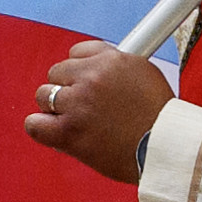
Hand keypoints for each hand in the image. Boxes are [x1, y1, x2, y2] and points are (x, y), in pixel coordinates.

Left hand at [27, 37, 167, 185]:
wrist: (166, 149)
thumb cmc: (161, 118)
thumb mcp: (145, 75)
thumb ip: (117, 68)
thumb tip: (99, 67)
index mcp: (111, 60)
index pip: (76, 52)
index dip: (79, 70)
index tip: (84, 82)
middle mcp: (91, 77)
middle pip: (57, 72)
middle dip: (66, 88)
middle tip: (81, 105)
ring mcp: (78, 104)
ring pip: (43, 95)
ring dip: (53, 107)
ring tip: (71, 120)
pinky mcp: (70, 132)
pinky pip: (35, 124)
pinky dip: (40, 126)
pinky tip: (52, 131)